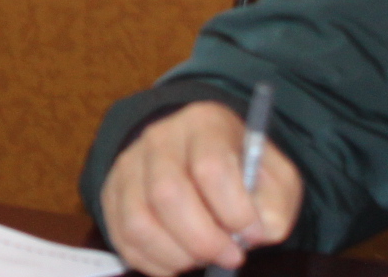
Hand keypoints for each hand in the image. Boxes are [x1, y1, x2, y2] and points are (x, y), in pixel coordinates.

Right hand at [101, 102, 302, 275]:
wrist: (199, 154)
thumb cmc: (242, 169)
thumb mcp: (275, 176)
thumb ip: (276, 203)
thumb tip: (254, 233)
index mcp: (204, 124)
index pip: (210, 168)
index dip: (234, 211)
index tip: (253, 235)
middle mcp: (158, 138)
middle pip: (167, 194)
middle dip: (204, 240)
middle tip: (231, 256)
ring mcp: (128, 165)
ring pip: (138, 221)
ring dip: (177, 255)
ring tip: (203, 257)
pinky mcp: (111, 194)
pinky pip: (123, 239)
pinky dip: (156, 263)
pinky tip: (181, 258)